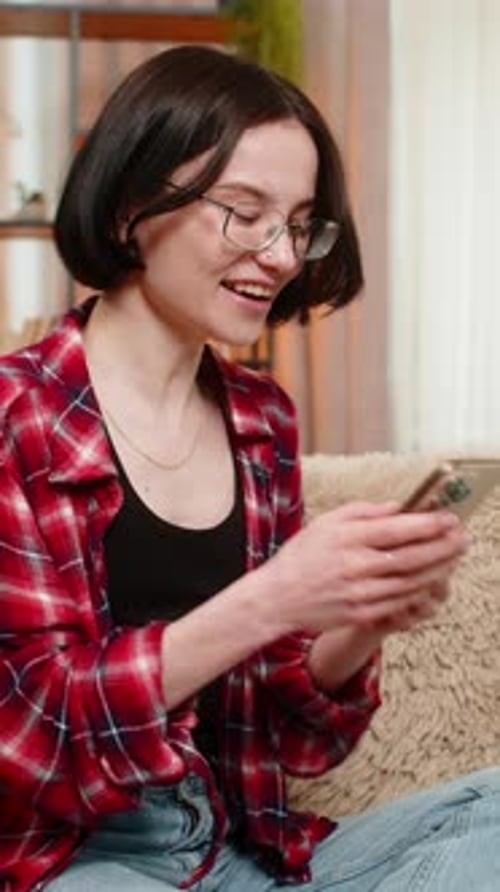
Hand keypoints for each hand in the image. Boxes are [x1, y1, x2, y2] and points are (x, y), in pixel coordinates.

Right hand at [262, 501, 468, 635]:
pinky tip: (432, 580)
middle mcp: (356, 566)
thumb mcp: (327, 522)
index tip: (449, 517)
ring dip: (438, 569)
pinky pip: (399, 602)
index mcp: (348, 538)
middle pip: (411, 556)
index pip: (398, 529)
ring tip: (454, 557)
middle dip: (443, 546)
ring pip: (411, 581)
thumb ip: (363, 512)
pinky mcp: (361, 614)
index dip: (429, 524)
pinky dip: (419, 591)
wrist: (278, 596)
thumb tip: (398, 508)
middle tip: (463, 538)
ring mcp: (360, 593)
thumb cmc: (302, 555)